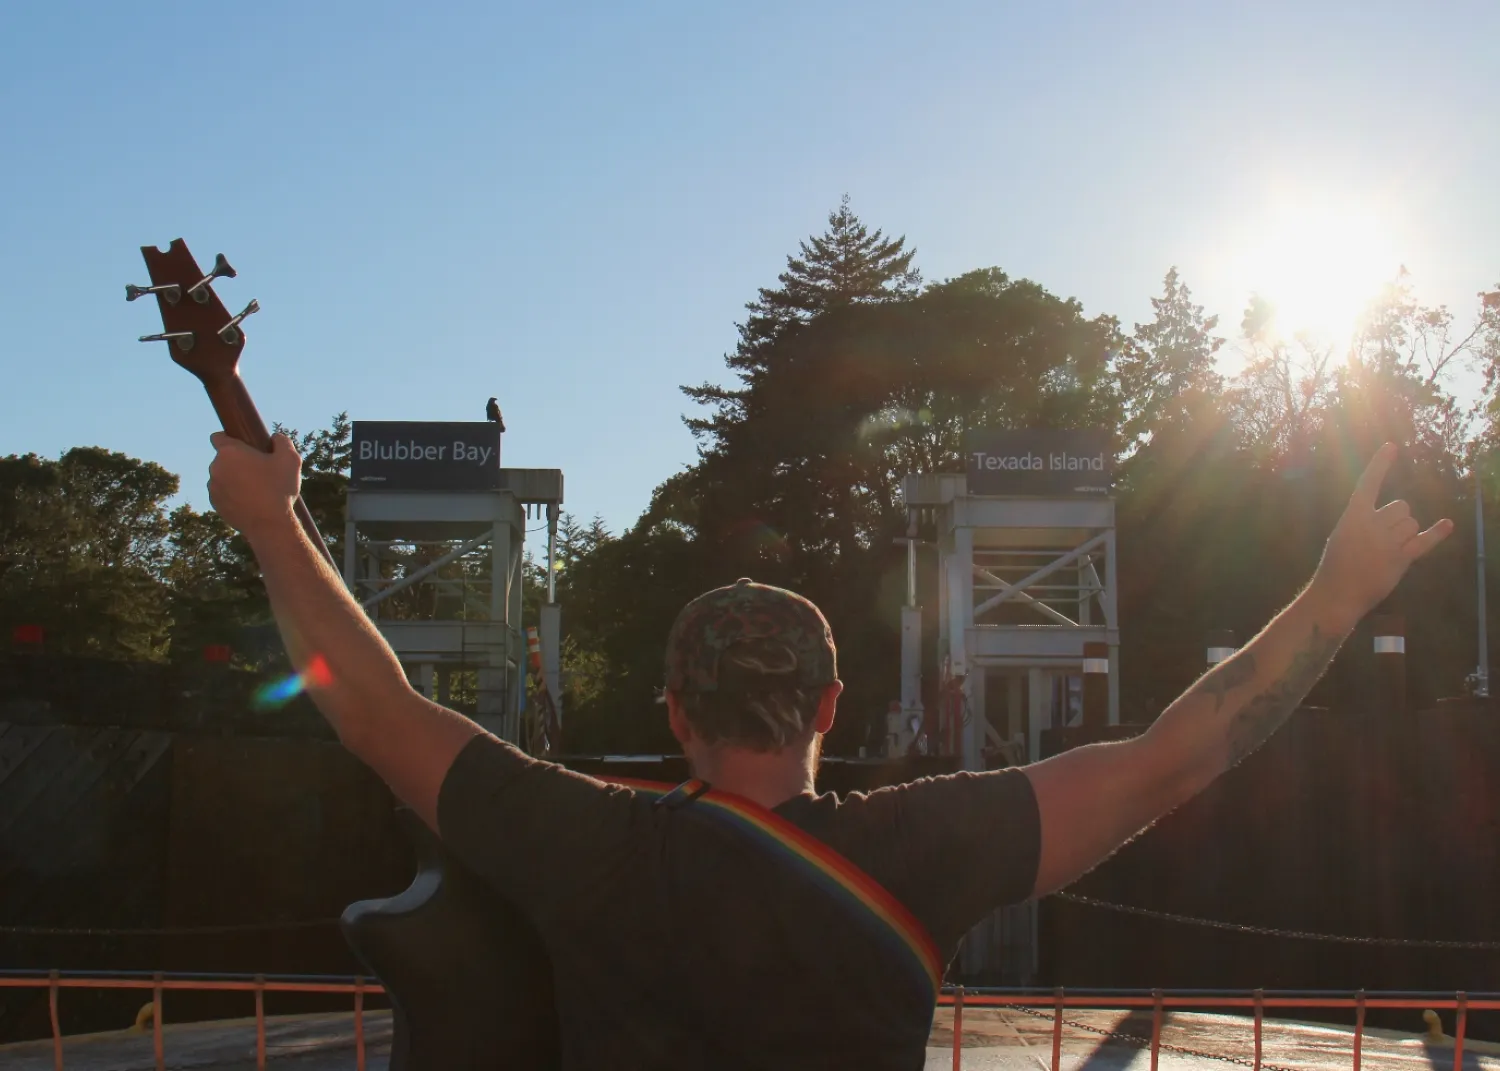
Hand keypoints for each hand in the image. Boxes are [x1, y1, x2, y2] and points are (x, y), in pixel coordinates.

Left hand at [207, 432, 301, 537]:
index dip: (230, 438)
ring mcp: (213, 487)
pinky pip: (223, 494)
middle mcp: (215, 467)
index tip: (244, 445)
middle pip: (224, 458)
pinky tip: (251, 501)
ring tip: (257, 489)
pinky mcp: (215, 504)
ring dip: (234, 479)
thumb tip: (275, 438)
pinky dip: (233, 495)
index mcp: (229, 452)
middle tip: (259, 471)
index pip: (218, 437)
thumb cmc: (279, 489)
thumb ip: (282, 441)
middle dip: (238, 462)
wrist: (270, 525)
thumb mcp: (291, 459)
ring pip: (223, 477)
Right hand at [1311, 444, 1453, 623]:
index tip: (1391, 447)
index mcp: (1353, 516)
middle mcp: (1372, 524)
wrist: (1337, 593)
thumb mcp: (1343, 535)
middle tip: (1383, 540)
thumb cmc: (1337, 565)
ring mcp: (1387, 541)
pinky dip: (1437, 534)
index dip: (1380, 465)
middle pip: (1402, 508)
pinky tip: (1447, 525)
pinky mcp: (1401, 558)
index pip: (1368, 484)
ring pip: (1412, 524)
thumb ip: (1366, 522)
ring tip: (1388, 552)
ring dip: (1406, 534)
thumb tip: (1398, 518)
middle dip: (1399, 520)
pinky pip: (1424, 541)